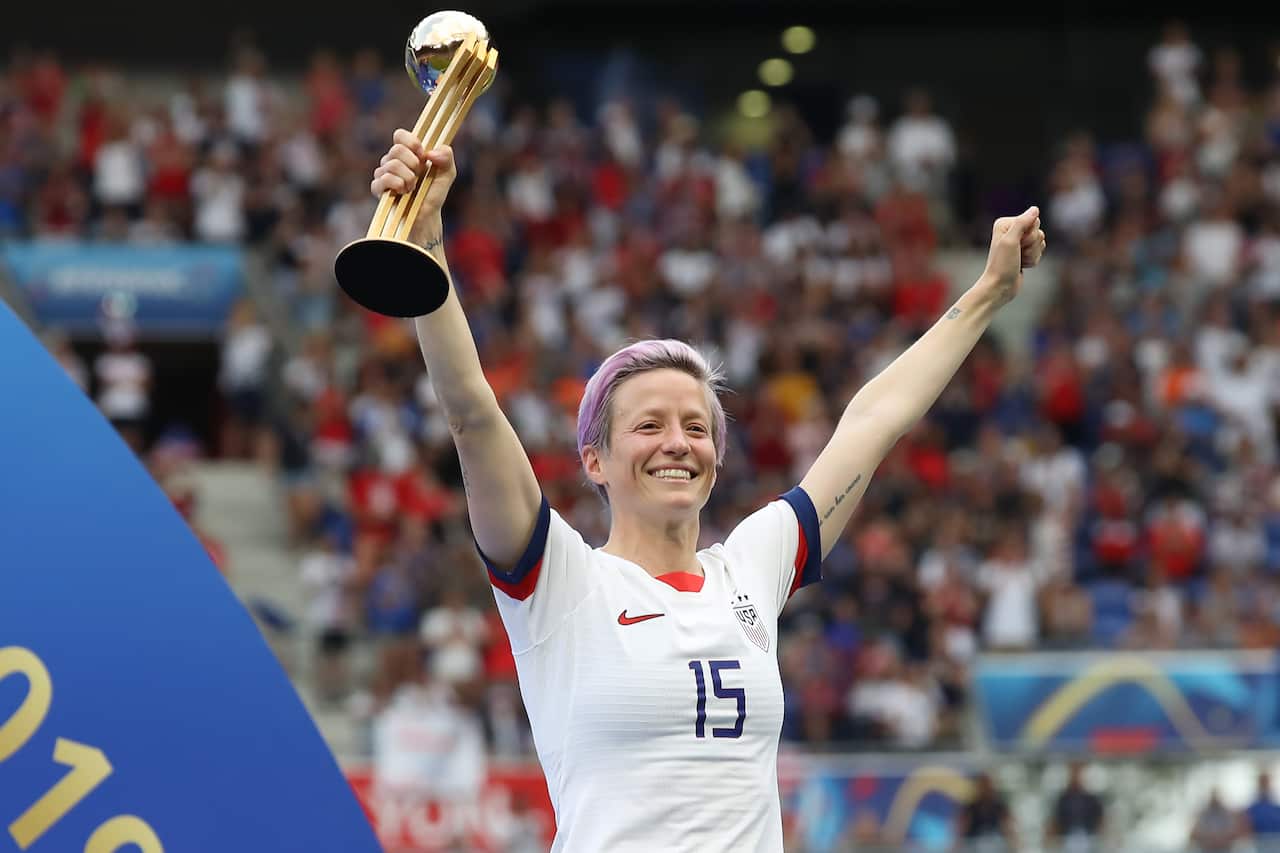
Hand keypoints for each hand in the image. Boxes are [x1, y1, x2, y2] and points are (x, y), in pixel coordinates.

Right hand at [370, 129, 458, 243]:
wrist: (427, 216)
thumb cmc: (434, 193)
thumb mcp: (447, 173)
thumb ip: (446, 156)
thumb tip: (430, 153)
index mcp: (407, 152)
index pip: (400, 135)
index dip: (411, 142)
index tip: (422, 155)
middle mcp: (393, 160)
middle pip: (397, 149)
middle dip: (413, 163)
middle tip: (419, 175)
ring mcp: (383, 173)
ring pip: (391, 164)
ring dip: (408, 177)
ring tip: (412, 188)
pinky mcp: (378, 188)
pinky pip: (383, 178)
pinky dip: (397, 184)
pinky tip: (403, 192)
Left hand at [980, 205, 1046, 304]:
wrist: (1000, 287)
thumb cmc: (1002, 265)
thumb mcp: (1010, 242)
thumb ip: (1022, 223)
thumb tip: (1035, 209)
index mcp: (1006, 223)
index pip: (1034, 220)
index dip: (1030, 235)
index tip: (1017, 246)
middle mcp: (1012, 230)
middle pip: (1038, 231)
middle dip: (1032, 246)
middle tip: (1018, 254)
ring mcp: (1018, 241)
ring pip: (1041, 242)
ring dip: (1033, 254)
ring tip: (1020, 261)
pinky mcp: (1024, 252)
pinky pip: (1040, 251)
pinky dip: (1033, 260)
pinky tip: (1022, 265)